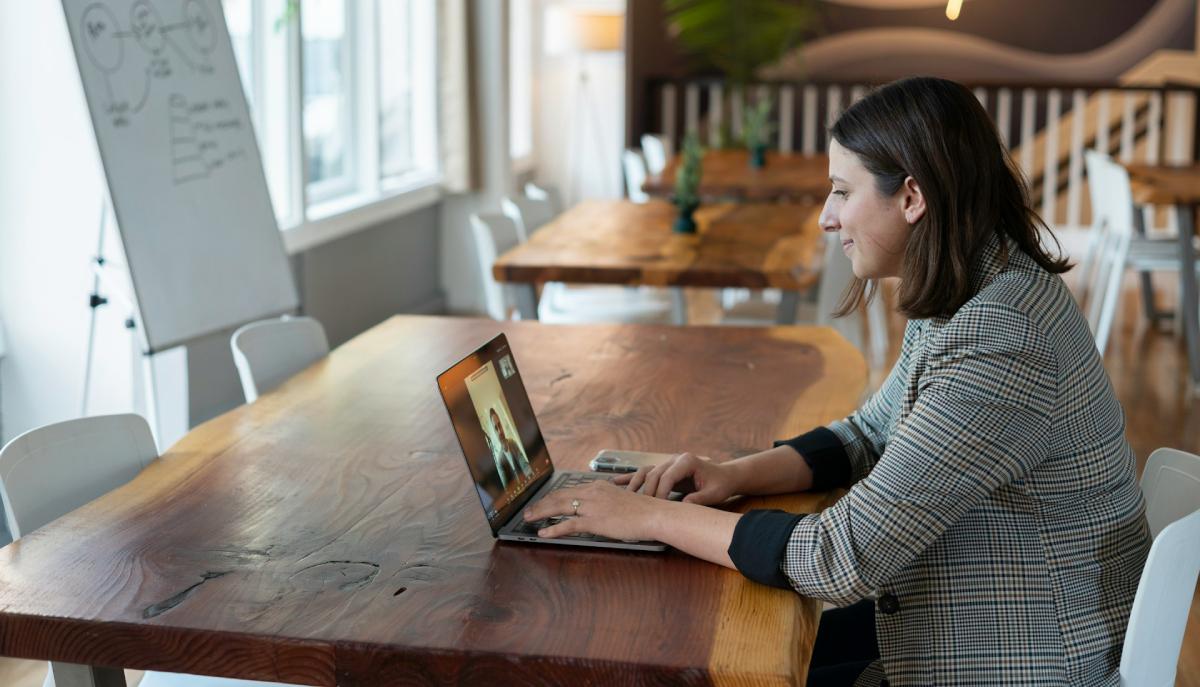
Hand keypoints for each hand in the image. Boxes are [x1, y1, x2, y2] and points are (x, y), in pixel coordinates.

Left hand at [523, 481, 665, 540]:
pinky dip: (553, 529)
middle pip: (559, 496)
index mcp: (598, 486)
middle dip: (541, 503)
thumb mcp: (621, 500)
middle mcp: (592, 492)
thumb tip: (599, 510)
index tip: (544, 501)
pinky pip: (568, 525)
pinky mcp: (594, 520)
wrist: (653, 514)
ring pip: (559, 507)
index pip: (569, 490)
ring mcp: (592, 506)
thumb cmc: (642, 511)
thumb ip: (606, 502)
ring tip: (529, 519)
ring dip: (541, 512)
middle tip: (529, 510)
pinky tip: (544, 533)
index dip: (553, 496)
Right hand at [614, 452, 739, 504]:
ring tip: (623, 496)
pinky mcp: (664, 469)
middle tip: (641, 508)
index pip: (667, 476)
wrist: (724, 476)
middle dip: (647, 492)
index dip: (660, 492)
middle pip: (653, 474)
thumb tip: (684, 507)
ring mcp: (668, 462)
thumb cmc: (720, 485)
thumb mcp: (714, 494)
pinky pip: (645, 472)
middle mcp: (675, 459)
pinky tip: (616, 482)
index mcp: (687, 461)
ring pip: (646, 471)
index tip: (657, 508)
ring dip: (634, 483)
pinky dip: (632, 478)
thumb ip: (699, 499)